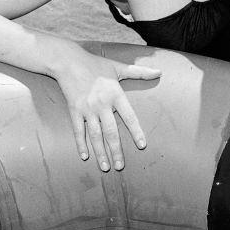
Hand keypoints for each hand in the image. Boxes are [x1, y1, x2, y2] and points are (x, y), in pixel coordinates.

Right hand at [57, 53, 160, 170]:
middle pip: (111, 132)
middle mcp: (102, 104)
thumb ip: (140, 72)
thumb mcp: (119, 66)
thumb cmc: (96, 64)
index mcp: (115, 94)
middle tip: (120, 166)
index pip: (129, 116)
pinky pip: (78, 131)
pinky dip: (81, 144)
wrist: (69, 61)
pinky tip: (85, 156)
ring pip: (95, 135)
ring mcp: (87, 109)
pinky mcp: (74, 111)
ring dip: (100, 152)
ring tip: (106, 167)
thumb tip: (159, 71)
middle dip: (116, 150)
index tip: (142, 146)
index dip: (136, 131)